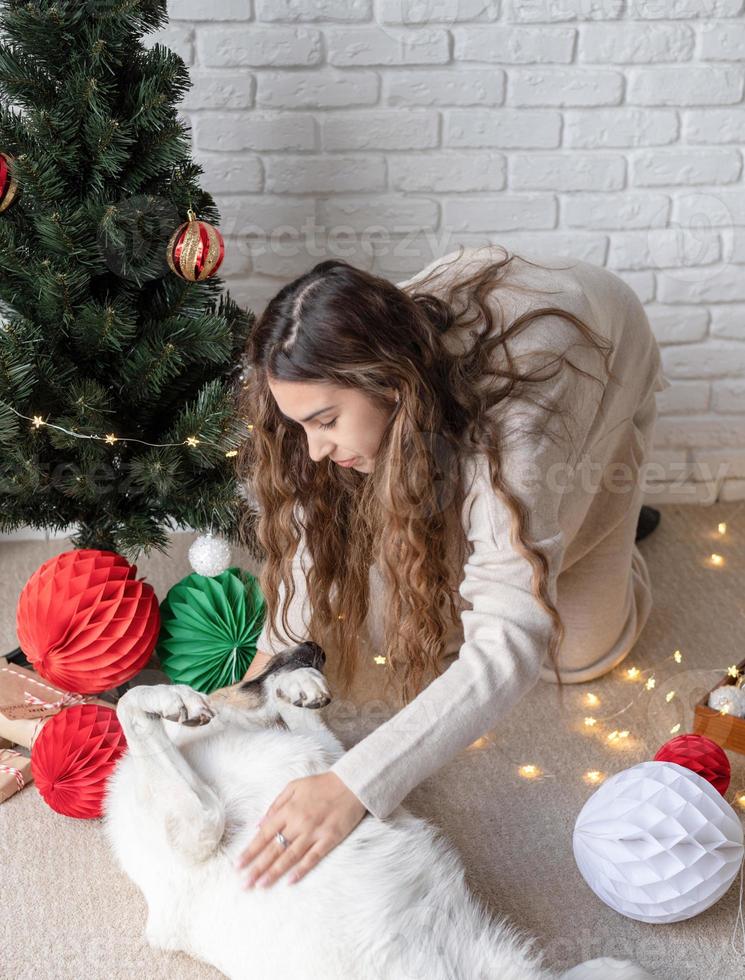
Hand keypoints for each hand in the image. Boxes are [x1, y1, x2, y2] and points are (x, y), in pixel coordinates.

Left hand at [234, 771, 367, 888]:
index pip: (264, 834)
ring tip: (260, 885)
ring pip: (290, 856)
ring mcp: (314, 832)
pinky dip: (301, 870)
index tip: (238, 866)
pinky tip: (289, 881)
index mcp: (288, 810)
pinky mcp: (330, 839)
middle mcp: (299, 822)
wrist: (351, 783)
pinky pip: (313, 857)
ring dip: (274, 872)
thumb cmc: (321, 784)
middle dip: (257, 867)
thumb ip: (275, 805)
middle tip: (244, 883)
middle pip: (274, 849)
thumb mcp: (294, 786)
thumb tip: (258, 824)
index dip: (250, 851)